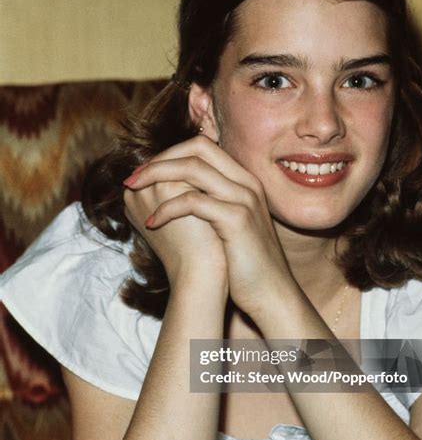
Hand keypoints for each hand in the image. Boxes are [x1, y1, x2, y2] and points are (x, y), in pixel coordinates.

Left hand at [124, 135, 295, 316]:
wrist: (270, 292)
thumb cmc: (244, 263)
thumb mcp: (227, 225)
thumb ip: (207, 205)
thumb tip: (168, 197)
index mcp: (243, 181)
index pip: (202, 147)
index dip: (169, 154)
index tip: (145, 173)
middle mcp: (246, 183)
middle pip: (197, 148)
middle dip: (159, 159)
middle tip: (133, 178)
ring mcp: (243, 199)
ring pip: (192, 168)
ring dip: (156, 175)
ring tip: (134, 190)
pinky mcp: (237, 220)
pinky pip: (193, 202)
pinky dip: (167, 209)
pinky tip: (152, 223)